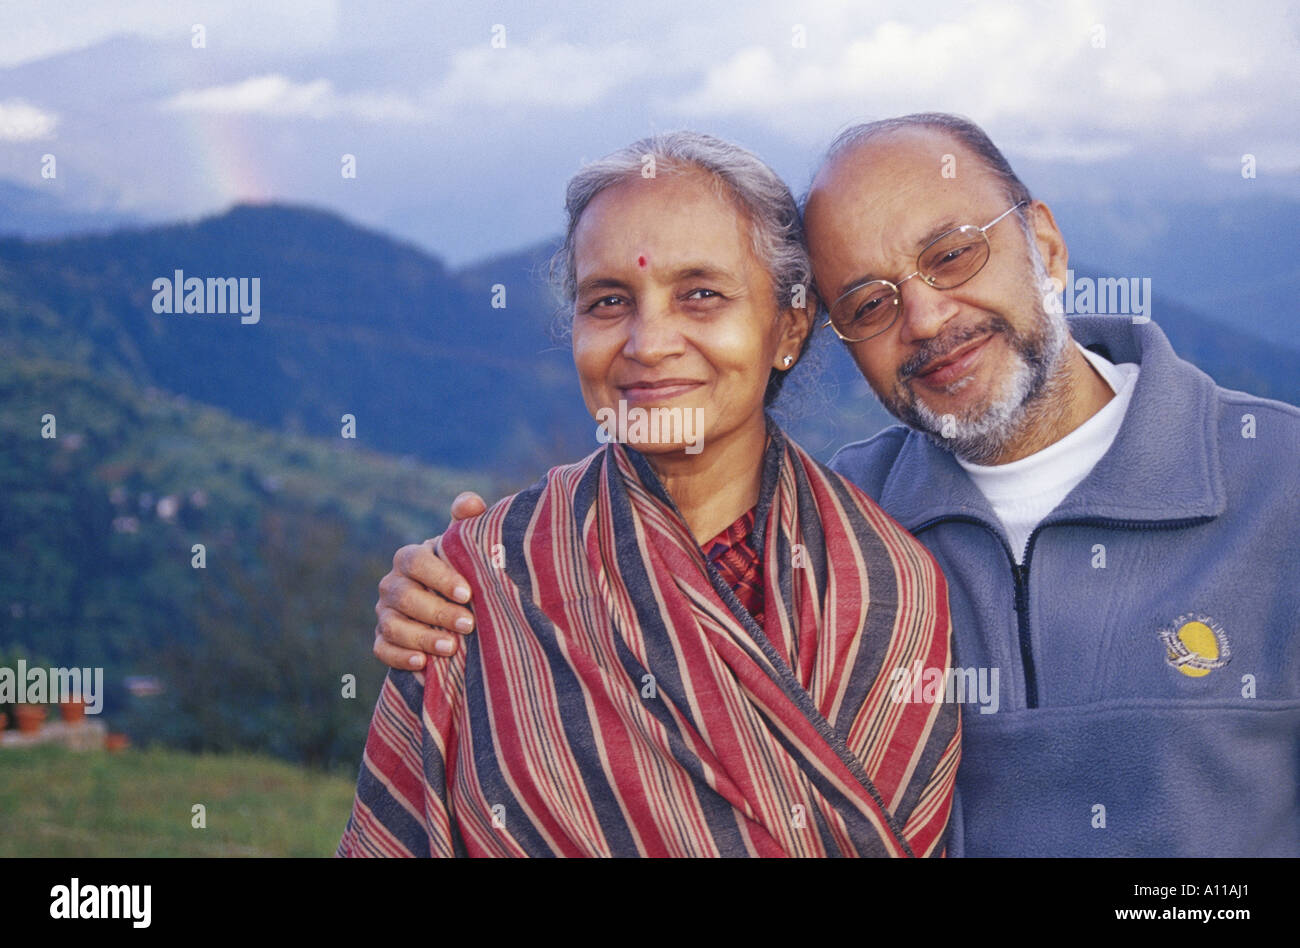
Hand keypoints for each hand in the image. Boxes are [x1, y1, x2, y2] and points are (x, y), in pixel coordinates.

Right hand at [373, 491, 487, 668]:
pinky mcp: (383, 640)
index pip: (415, 561)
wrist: (454, 605)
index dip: (439, 577)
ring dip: (421, 637)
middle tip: (468, 624)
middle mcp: (391, 585)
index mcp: (409, 558)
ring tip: (451, 648)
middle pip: (404, 597)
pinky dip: (400, 657)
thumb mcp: (466, 547)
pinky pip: (382, 650)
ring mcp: (385, 613)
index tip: (468, 592)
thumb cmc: (462, 571)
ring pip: (392, 625)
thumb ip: (468, 522)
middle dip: (437, 612)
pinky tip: (423, 663)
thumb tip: (470, 505)